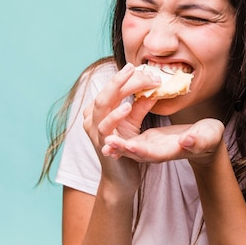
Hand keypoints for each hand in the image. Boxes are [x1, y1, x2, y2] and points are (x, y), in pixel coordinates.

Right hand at [83, 63, 159, 191]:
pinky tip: (128, 107)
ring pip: (101, 105)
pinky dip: (115, 116)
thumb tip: (153, 87)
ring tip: (132, 79)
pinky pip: (105, 127)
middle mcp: (92, 118)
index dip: (126, 78)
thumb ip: (140, 105)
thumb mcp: (133, 122)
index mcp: (99, 110)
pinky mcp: (100, 144)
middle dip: (119, 78)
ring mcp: (94, 131)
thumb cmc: (126, 147)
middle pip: (105, 92)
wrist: (121, 178)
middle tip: (135, 67)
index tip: (144, 70)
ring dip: (117, 90)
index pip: (112, 89)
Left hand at [104, 118, 225, 164]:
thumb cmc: (209, 138)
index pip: (154, 154)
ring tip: (103, 140)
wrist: (206, 142)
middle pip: (138, 152)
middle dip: (123, 148)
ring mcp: (152, 147)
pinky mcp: (149, 140)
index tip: (128, 146)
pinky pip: (132, 137)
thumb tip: (186, 141)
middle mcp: (159, 152)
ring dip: (118, 143)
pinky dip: (122, 134)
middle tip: (106, 143)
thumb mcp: (207, 137)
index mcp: (172, 151)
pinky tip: (109, 128)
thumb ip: (197, 141)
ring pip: (132, 146)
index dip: (141, 150)